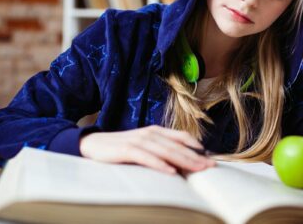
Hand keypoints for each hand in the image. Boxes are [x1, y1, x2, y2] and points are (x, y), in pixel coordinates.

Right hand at [79, 125, 215, 173]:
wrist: (92, 144)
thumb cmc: (120, 148)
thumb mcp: (143, 147)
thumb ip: (160, 151)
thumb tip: (181, 164)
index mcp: (155, 131)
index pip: (181, 137)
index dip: (197, 147)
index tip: (211, 158)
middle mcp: (149, 133)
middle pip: (177, 146)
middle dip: (196, 156)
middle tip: (211, 166)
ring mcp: (138, 140)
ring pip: (166, 151)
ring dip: (184, 160)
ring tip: (198, 169)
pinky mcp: (126, 149)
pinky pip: (146, 157)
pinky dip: (159, 164)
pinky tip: (171, 172)